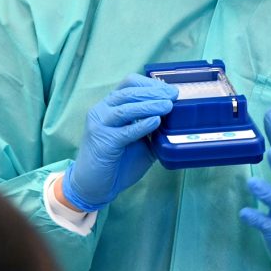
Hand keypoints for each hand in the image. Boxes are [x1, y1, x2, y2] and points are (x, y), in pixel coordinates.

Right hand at [61, 75, 177, 211]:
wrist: (94, 186)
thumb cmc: (118, 162)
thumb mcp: (140, 141)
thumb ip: (153, 128)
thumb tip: (176, 118)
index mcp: (110, 106)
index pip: (129, 83)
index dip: (149, 83)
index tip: (169, 89)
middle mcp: (101, 110)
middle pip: (128, 92)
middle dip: (153, 92)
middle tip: (173, 95)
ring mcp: (99, 125)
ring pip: (125, 108)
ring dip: (149, 105)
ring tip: (168, 106)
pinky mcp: (102, 141)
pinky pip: (124, 131)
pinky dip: (141, 125)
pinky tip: (155, 121)